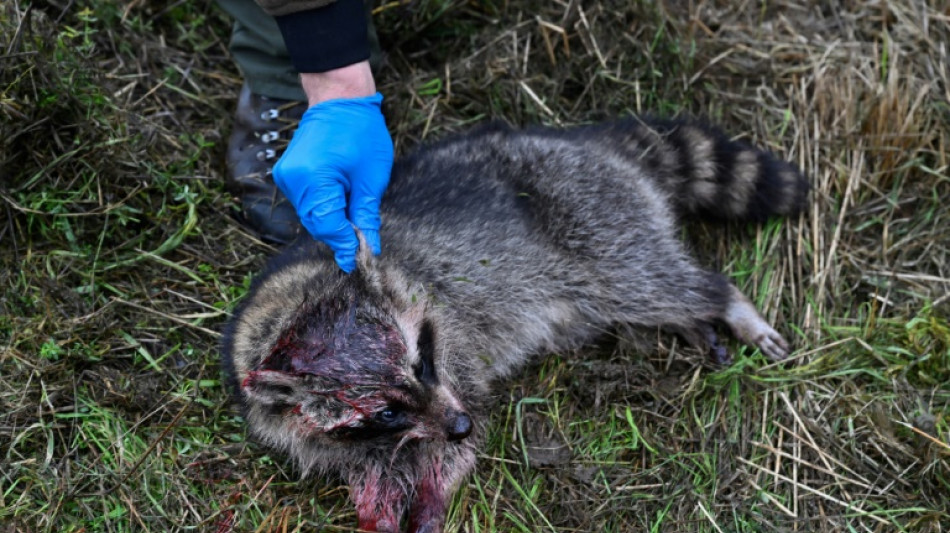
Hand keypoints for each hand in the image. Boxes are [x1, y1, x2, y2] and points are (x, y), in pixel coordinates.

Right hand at [273, 92, 392, 271]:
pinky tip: (341, 208)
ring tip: (354, 226)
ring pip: (310, 214)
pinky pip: (306, 201)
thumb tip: (368, 246)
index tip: (359, 259)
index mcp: (313, 179)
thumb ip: (365, 214)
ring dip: (331, 222)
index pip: (328, 225)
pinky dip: (323, 208)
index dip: (345, 244)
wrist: (339, 98)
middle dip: (338, 236)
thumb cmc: (360, 131)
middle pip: (316, 223)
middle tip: (360, 248)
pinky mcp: (288, 173)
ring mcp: (287, 176)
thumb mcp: (371, 177)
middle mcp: (293, 180)